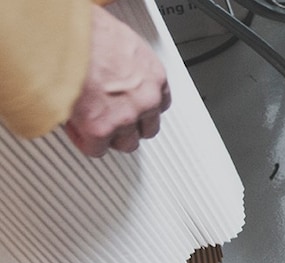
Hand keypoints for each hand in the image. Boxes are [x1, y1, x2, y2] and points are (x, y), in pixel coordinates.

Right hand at [64, 5, 170, 156]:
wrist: (64, 36)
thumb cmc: (85, 30)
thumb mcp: (119, 40)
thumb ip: (124, 62)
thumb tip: (115, 67)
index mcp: (153, 75)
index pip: (160, 103)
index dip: (143, 108)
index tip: (134, 108)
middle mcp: (146, 99)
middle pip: (147, 128)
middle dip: (131, 127)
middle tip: (112, 119)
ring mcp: (126, 117)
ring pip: (126, 143)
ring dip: (111, 137)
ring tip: (94, 126)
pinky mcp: (100, 129)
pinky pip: (96, 148)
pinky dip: (85, 142)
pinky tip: (76, 129)